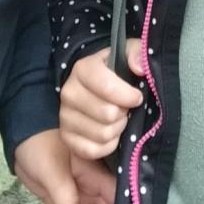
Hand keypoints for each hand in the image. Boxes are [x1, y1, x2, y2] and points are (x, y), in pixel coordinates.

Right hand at [59, 42, 142, 159]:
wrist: (97, 87)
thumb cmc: (117, 70)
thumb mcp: (128, 53)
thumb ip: (137, 53)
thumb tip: (140, 68)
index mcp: (83, 69)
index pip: (108, 87)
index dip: (128, 95)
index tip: (137, 96)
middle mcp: (69, 92)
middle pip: (108, 114)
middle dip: (124, 113)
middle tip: (126, 108)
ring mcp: (64, 117)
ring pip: (103, 134)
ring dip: (118, 128)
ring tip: (119, 118)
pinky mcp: (66, 138)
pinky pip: (93, 150)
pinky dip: (108, 145)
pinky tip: (111, 133)